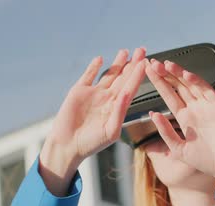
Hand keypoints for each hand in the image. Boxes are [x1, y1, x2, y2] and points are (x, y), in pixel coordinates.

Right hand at [40, 47, 146, 195]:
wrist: (68, 146)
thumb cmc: (92, 143)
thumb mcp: (110, 131)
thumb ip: (119, 112)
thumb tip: (125, 94)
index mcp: (118, 108)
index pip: (131, 88)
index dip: (138, 75)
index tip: (146, 63)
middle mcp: (108, 99)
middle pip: (123, 78)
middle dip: (132, 64)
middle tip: (141, 50)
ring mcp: (94, 94)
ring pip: (108, 74)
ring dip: (117, 63)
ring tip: (125, 51)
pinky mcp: (79, 91)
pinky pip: (88, 76)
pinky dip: (93, 67)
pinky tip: (100, 58)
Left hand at [144, 59, 214, 186]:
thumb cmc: (205, 160)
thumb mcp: (178, 148)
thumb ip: (165, 131)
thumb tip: (152, 114)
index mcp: (185, 117)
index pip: (169, 95)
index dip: (159, 83)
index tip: (147, 72)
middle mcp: (195, 108)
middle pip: (178, 86)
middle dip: (165, 74)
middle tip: (152, 63)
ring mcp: (207, 105)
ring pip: (191, 84)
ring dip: (178, 73)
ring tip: (166, 64)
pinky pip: (206, 89)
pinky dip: (197, 81)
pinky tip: (185, 74)